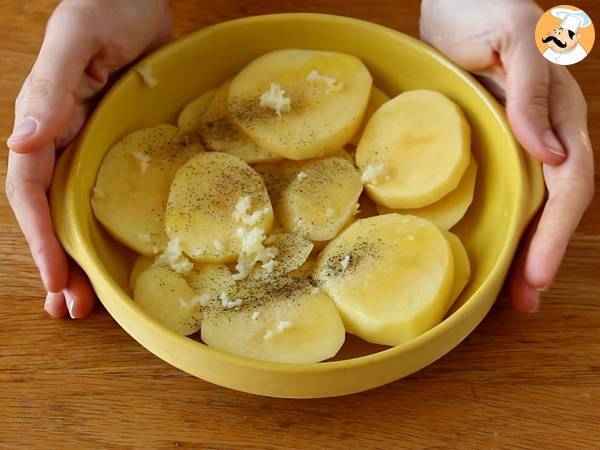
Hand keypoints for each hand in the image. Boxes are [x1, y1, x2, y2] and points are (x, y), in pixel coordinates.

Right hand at [5, 0, 170, 317]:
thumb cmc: (103, 7)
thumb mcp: (74, 43)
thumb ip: (48, 90)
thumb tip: (19, 142)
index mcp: (43, 122)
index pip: (30, 193)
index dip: (40, 239)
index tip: (57, 280)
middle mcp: (62, 139)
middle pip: (51, 213)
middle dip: (58, 262)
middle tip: (73, 309)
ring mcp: (91, 142)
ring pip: (78, 208)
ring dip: (80, 254)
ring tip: (89, 300)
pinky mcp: (119, 141)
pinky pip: (108, 190)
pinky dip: (108, 225)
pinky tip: (118, 251)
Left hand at [420, 0, 593, 310]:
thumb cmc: (482, 8)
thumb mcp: (512, 37)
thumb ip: (533, 91)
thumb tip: (551, 153)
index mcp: (560, 112)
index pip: (570, 183)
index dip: (556, 232)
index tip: (536, 273)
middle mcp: (547, 133)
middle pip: (557, 204)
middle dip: (544, 255)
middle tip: (523, 302)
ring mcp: (521, 139)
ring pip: (535, 203)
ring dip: (527, 248)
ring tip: (514, 294)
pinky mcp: (494, 141)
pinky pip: (507, 188)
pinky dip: (506, 221)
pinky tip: (495, 246)